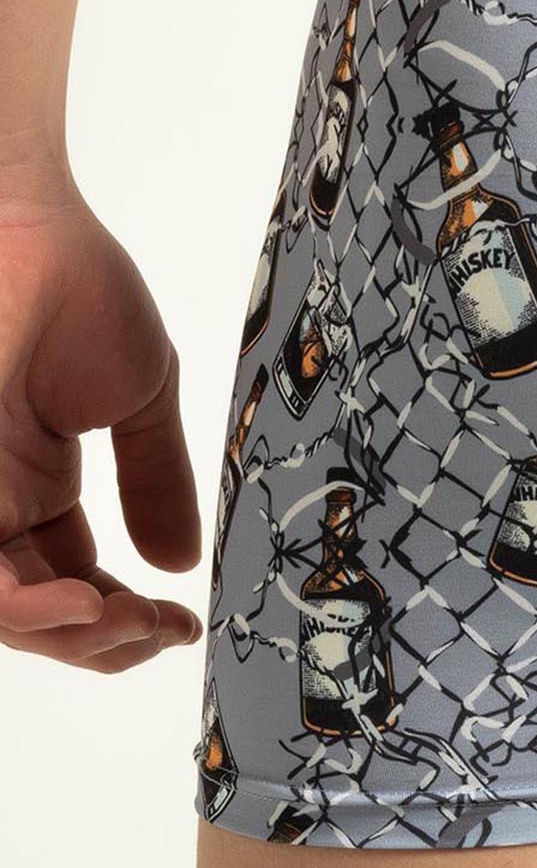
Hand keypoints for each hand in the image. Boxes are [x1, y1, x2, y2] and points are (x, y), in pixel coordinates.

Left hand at [0, 159, 201, 669]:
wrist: (28, 226)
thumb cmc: (74, 288)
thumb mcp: (140, 397)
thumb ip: (158, 479)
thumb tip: (181, 562)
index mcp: (26, 488)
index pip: (68, 584)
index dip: (123, 620)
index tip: (185, 623)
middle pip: (32, 613)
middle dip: (101, 642)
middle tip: (160, 629)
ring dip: (64, 638)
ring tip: (128, 624)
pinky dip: (21, 608)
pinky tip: (83, 605)